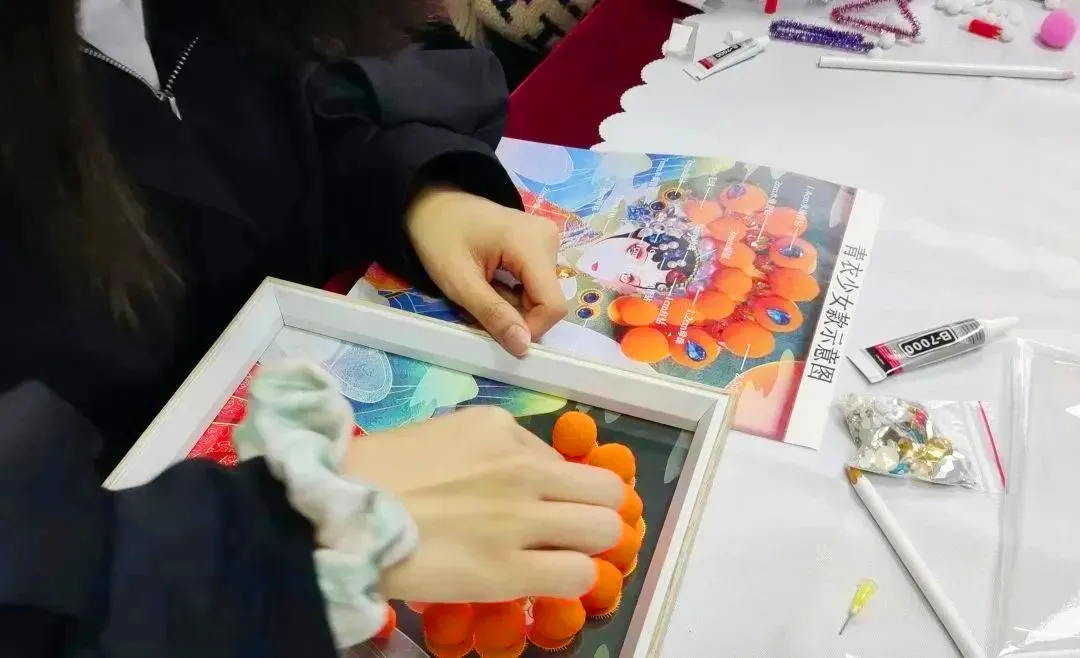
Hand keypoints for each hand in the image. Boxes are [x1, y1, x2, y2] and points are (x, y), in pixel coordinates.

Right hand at [342, 406, 623, 602]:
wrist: (333, 514)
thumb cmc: (374, 475)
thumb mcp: (440, 436)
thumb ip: (488, 448)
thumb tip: (526, 471)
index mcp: (498, 428)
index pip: (563, 460)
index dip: (561, 489)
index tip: (545, 508)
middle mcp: (520, 466)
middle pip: (606, 491)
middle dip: (594, 512)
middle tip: (571, 533)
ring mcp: (519, 518)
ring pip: (605, 529)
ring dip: (588, 546)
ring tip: (562, 557)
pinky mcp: (509, 569)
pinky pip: (578, 574)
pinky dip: (570, 579)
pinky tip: (544, 581)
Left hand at [406, 186, 566, 356]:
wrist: (432, 203)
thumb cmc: (439, 237)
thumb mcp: (459, 282)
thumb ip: (493, 314)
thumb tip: (522, 348)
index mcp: (533, 244)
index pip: (553, 305)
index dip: (530, 328)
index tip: (497, 329)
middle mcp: (549, 239)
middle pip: (547, 300)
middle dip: (517, 315)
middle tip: (480, 304)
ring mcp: (547, 240)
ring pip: (542, 295)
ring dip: (514, 305)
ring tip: (483, 289)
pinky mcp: (540, 244)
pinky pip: (537, 283)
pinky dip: (515, 293)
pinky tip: (493, 280)